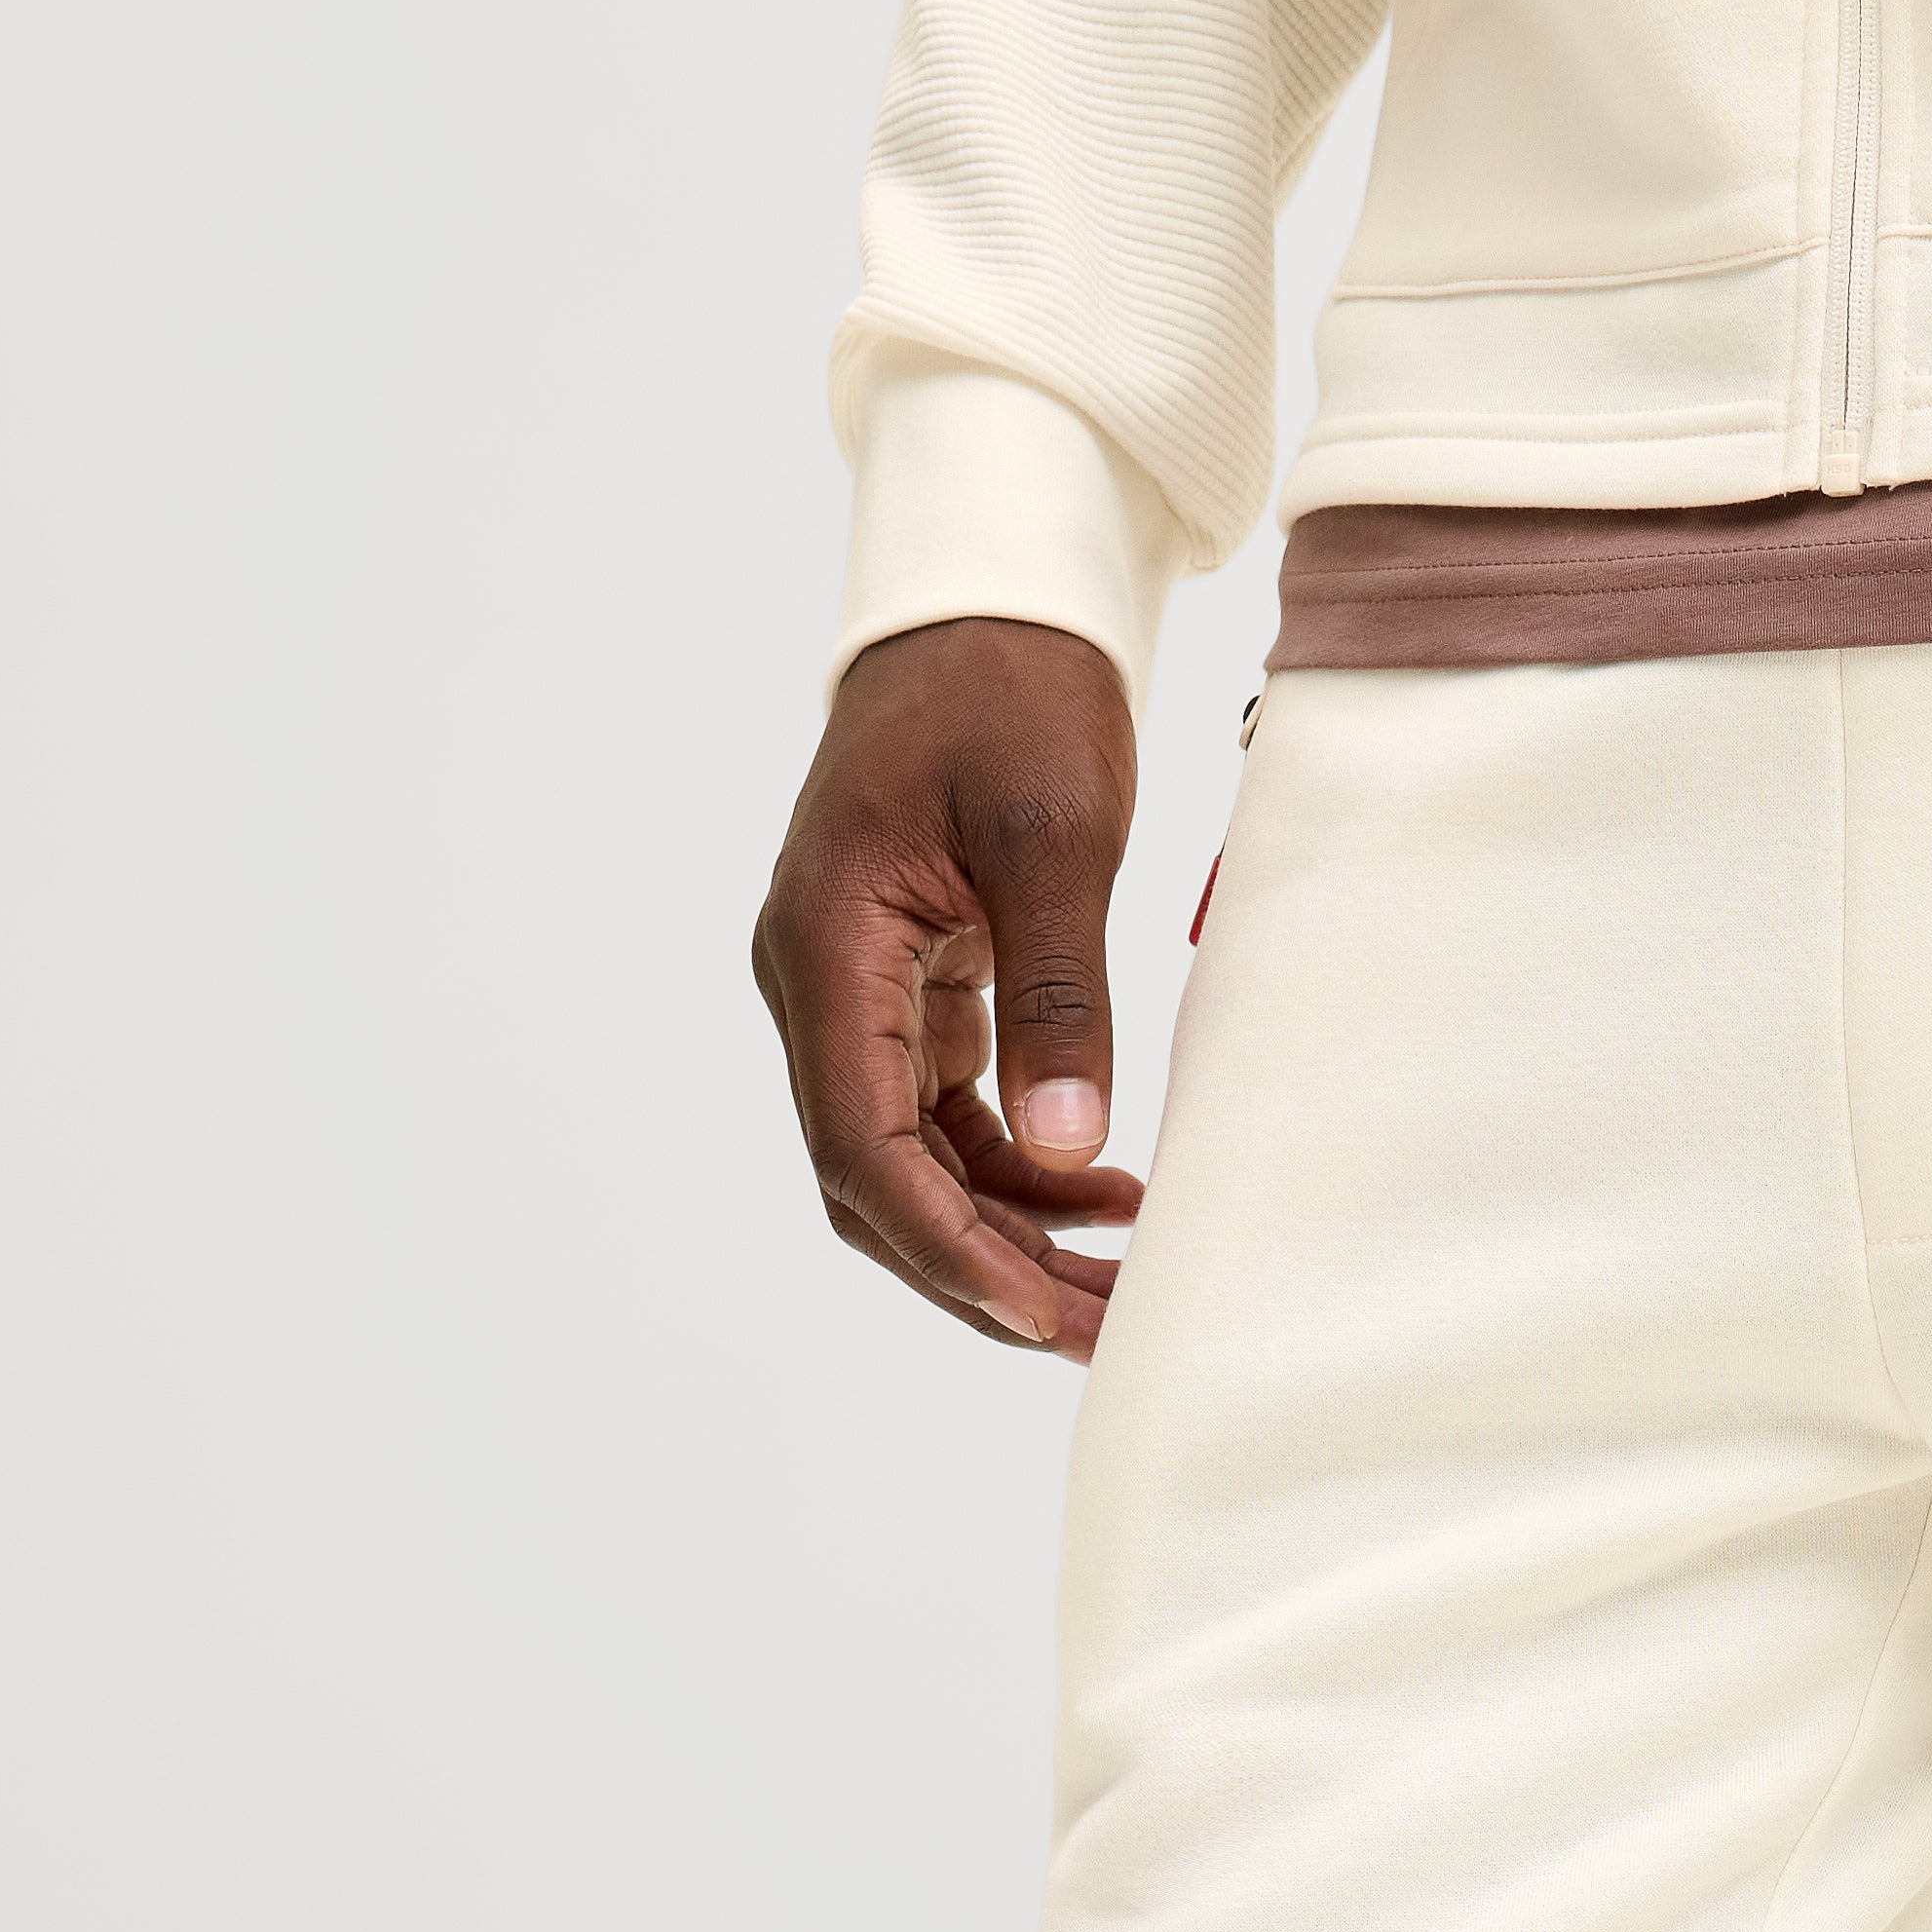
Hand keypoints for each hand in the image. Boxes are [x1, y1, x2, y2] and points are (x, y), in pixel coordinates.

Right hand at [750, 617, 1147, 1354]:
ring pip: (911, 1163)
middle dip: (980, 1270)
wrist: (992, 599)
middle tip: (1099, 1332)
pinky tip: (1107, 1194)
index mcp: (824, 947)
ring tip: (1116, 1284)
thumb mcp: (1054, 836)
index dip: (947, 1246)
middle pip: (875, 1183)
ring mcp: (855, 990)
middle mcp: (816, 983)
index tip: (1036, 1311)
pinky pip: (944, 1115)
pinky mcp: (905, 988)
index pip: (862, 1148)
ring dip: (1005, 1234)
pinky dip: (1018, 1169)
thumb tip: (1070, 1142)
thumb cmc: (1013, 689)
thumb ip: (1059, 993)